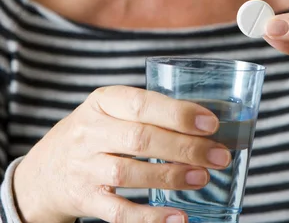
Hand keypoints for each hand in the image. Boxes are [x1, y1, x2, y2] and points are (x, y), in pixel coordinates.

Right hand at [13, 86, 230, 222]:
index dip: (177, 114)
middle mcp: (90, 132)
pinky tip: (178, 218)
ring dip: (171, 177)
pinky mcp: (85, 199)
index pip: (141, 103)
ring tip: (203, 178)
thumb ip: (146, 111)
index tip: (210, 122)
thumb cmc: (94, 132)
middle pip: (140, 139)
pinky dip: (149, 218)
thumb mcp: (110, 109)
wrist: (44, 169)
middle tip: (218, 155)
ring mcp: (85, 167)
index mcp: (102, 101)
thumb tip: (202, 123)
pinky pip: (118, 212)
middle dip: (184, 147)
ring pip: (130, 173)